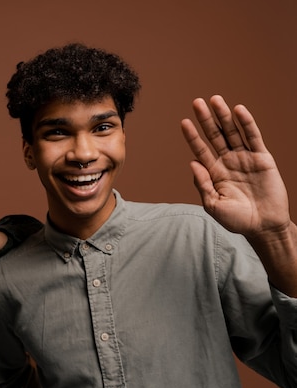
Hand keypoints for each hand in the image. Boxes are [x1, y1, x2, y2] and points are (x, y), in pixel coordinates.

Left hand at [181, 95, 290, 238]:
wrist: (264, 226)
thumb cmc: (236, 219)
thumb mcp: (213, 205)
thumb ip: (202, 184)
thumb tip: (192, 162)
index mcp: (214, 172)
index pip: (200, 149)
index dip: (192, 136)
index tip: (184, 122)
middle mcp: (227, 161)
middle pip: (214, 135)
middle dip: (205, 119)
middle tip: (196, 102)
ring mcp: (244, 158)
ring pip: (232, 132)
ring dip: (223, 116)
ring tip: (215, 100)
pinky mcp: (262, 158)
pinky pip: (253, 137)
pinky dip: (246, 123)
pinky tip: (239, 110)